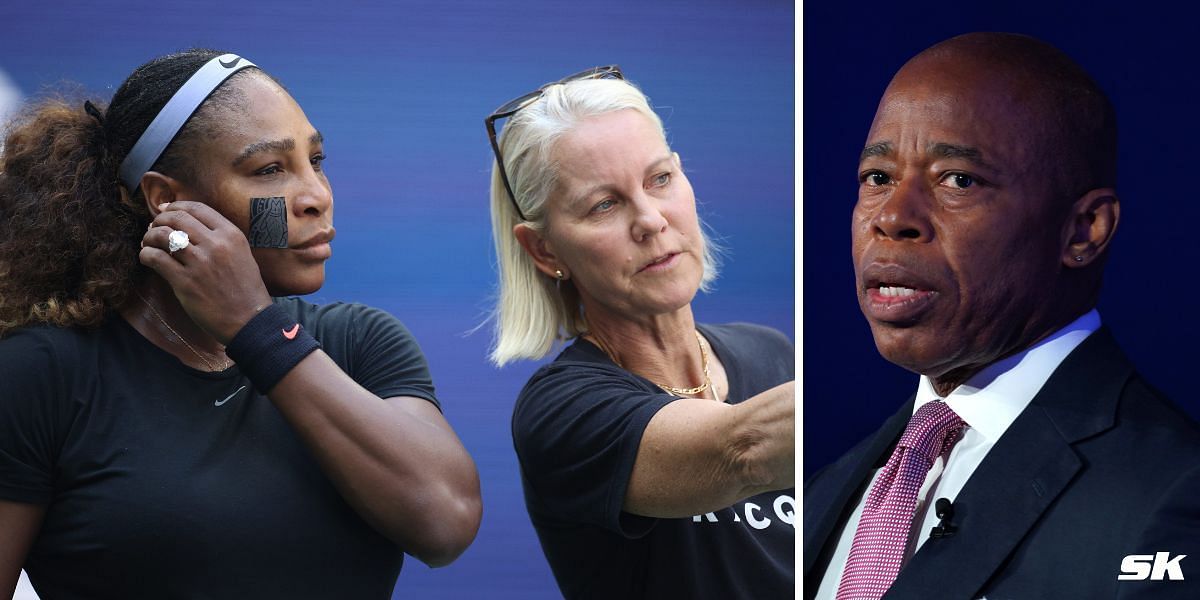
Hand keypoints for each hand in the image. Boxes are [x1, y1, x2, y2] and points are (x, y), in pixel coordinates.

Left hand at [139, 201, 271, 342]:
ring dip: (149, 236)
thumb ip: (220, 238)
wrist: (249, 320)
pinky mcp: (185, 282)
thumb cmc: (245, 289)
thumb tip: (188, 224)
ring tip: (148, 243)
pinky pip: (156, 258)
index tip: (166, 210)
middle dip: (159, 220)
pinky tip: (147, 258)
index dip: (176, 206)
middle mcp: (216, 244)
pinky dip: (146, 255)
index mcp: (231, 235)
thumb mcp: (241, 254)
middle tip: (154, 228)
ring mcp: (200, 263)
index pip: (197, 208)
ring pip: (163, 235)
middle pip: (176, 218)